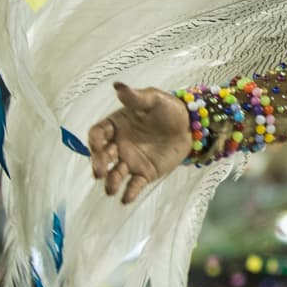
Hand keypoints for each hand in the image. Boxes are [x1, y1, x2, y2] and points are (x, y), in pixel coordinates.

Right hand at [87, 83, 191, 204]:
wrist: (192, 125)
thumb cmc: (169, 109)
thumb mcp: (154, 99)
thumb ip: (136, 97)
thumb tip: (118, 86)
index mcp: (116, 125)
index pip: (98, 133)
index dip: (94, 141)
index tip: (97, 146)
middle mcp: (119, 145)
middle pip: (102, 156)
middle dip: (98, 164)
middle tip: (100, 172)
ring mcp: (130, 160)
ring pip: (115, 173)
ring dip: (111, 182)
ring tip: (111, 189)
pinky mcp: (145, 173)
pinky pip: (135, 185)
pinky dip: (130, 193)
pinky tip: (126, 199)